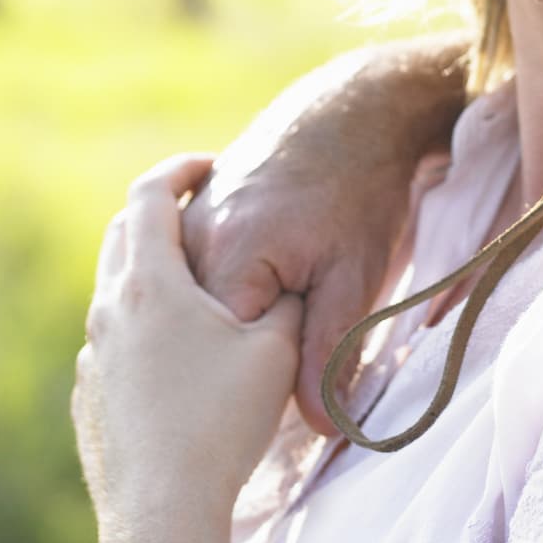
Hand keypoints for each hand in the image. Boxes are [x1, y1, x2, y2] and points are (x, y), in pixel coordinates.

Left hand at [73, 155, 301, 534]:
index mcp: (148, 283)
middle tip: (194, 213)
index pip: (149, 196)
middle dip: (155, 215)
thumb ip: (285, 306)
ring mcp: (91, 360)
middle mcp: (107, 312)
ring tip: (195, 293)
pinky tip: (177, 361)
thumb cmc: (221, 422)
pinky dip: (140, 330)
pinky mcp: (88, 404)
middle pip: (119, 238)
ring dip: (148, 278)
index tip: (205, 165)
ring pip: (112, 296)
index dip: (177, 170)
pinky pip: (111, 346)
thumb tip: (287, 288)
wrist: (161, 515)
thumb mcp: (275, 351)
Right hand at [180, 39, 467, 433]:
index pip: (219, 356)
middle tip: (286, 341)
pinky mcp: (190, 218)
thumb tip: (320, 430)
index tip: (290, 378)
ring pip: (189, 306)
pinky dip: (218, 296)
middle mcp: (188, 242)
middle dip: (237, 354)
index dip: (259, 379)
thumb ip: (331, 354)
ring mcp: (183, 226)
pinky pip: (190, 277)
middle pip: (195, 332)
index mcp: (225, 260)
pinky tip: (260, 290)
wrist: (350, 112)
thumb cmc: (359, 192)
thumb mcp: (355, 277)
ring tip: (278, 305)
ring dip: (225, 324)